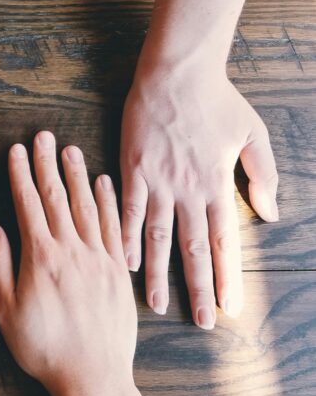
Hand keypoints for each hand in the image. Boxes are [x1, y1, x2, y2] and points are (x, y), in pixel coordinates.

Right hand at [0, 131, 155, 395]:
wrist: (93, 378)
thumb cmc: (43, 349)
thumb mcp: (6, 311)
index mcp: (41, 257)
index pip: (29, 205)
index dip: (21, 175)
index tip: (17, 150)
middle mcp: (73, 250)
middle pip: (58, 197)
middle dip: (48, 164)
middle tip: (44, 136)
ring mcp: (99, 259)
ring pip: (88, 206)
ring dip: (78, 176)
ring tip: (71, 150)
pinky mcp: (118, 272)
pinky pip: (114, 227)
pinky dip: (109, 202)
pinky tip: (104, 185)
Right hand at [120, 64, 278, 327]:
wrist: (176, 73)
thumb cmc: (217, 100)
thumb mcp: (253, 134)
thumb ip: (262, 175)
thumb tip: (271, 214)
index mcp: (217, 185)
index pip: (224, 241)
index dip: (227, 276)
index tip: (231, 307)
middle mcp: (188, 190)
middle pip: (193, 248)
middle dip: (198, 288)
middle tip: (201, 322)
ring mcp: (158, 182)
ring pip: (159, 237)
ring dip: (158, 274)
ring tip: (156, 305)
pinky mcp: (133, 170)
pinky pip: (128, 210)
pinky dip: (126, 237)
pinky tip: (124, 262)